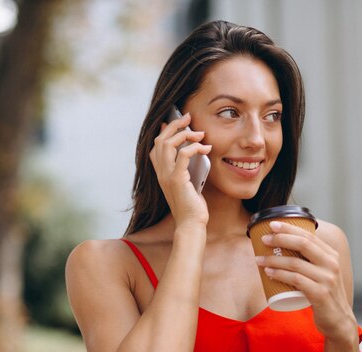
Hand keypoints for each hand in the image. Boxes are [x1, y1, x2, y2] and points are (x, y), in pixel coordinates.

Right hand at [149, 112, 211, 227]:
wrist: (191, 224)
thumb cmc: (192, 206)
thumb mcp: (187, 183)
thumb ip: (186, 168)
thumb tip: (192, 152)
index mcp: (161, 173)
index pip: (155, 146)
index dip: (163, 131)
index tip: (175, 121)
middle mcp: (160, 173)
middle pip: (160, 140)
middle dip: (174, 125)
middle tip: (188, 118)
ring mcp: (166, 176)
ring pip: (167, 144)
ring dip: (185, 134)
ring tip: (200, 133)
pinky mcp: (176, 179)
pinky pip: (184, 155)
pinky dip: (195, 147)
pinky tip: (206, 148)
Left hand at [255, 221, 356, 340]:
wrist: (337, 320)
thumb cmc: (322, 293)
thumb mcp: (321, 272)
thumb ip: (309, 259)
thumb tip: (283, 244)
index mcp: (331, 255)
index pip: (309, 235)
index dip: (289, 228)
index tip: (272, 225)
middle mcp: (331, 264)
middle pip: (303, 244)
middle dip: (280, 238)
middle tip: (263, 239)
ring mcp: (327, 279)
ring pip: (295, 263)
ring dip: (273, 259)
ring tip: (259, 259)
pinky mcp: (320, 294)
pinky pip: (295, 279)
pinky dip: (279, 274)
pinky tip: (268, 272)